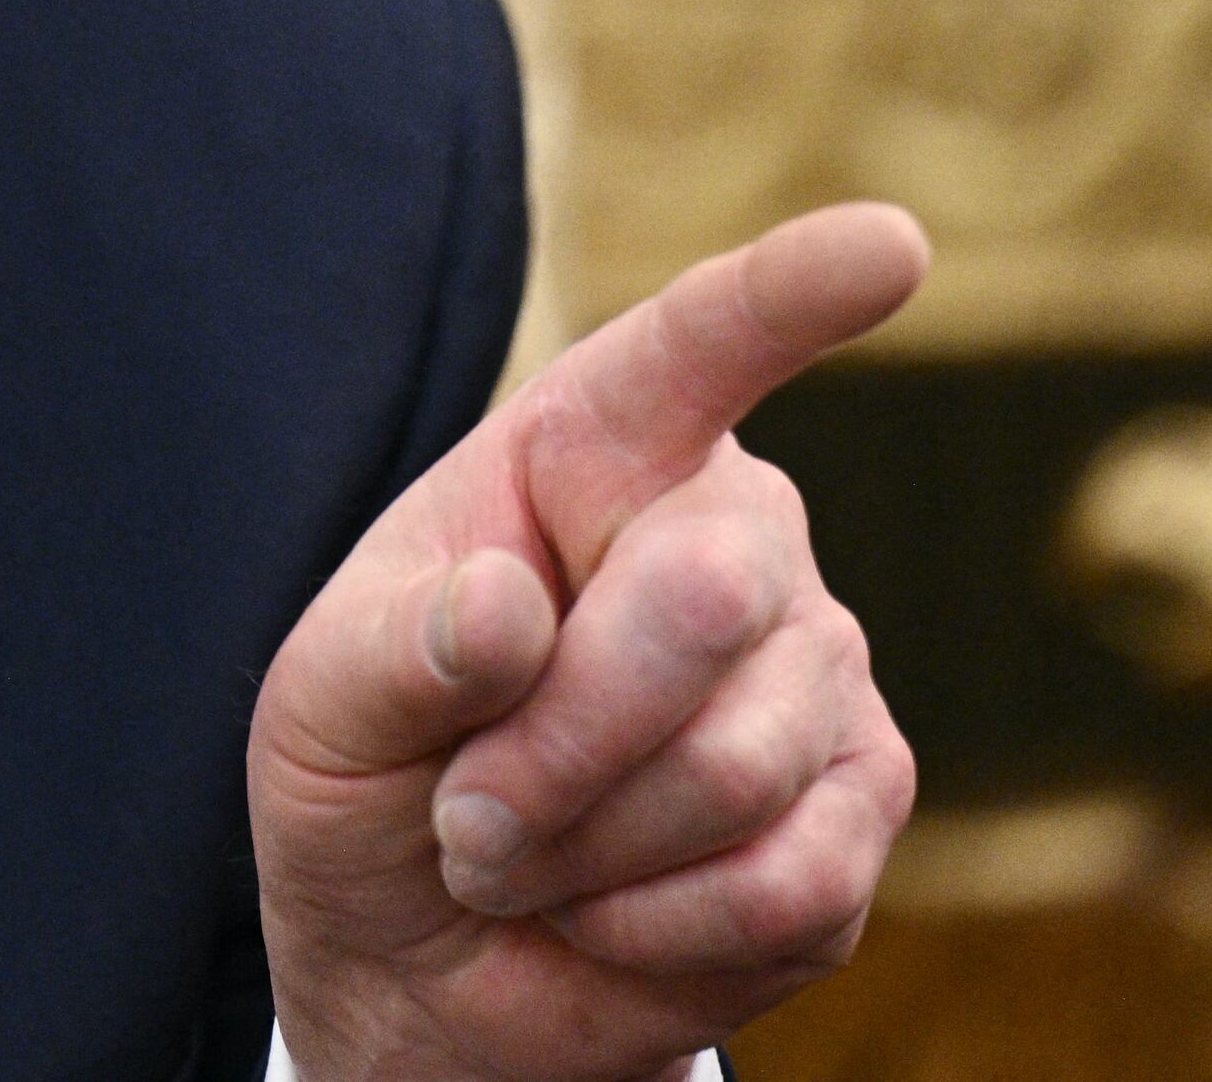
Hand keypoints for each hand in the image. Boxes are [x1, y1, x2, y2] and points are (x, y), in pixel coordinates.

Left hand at [246, 204, 926, 1081]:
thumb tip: (510, 613)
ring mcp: (820, 671)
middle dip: (554, 744)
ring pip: (733, 768)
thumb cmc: (375, 786)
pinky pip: (782, 885)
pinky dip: (652, 931)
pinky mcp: (864, 811)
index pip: (698, 350)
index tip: (888, 242)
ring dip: (584, 851)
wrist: (428, 969)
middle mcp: (735, 534)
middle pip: (699, 603)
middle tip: (464, 817)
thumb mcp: (323, 708)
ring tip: (519, 858)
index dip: (790, 294)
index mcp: (594, 452)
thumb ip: (397, 650)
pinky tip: (603, 915)